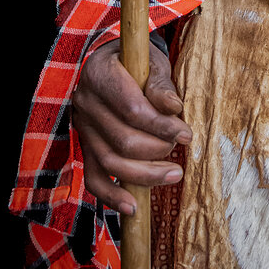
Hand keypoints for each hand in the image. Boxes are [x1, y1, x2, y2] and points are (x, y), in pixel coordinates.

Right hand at [72, 39, 191, 215]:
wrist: (111, 64)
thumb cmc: (137, 61)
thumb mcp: (151, 61)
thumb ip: (161, 84)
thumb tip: (173, 107)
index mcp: (99, 74)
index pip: (131, 109)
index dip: (161, 125)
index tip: (186, 134)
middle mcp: (85, 103)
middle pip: (121, 140)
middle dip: (157, 150)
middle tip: (182, 149)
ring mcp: (82, 128)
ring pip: (109, 162)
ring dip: (144, 175)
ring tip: (174, 174)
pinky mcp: (85, 147)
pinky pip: (94, 178)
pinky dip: (111, 197)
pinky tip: (133, 207)